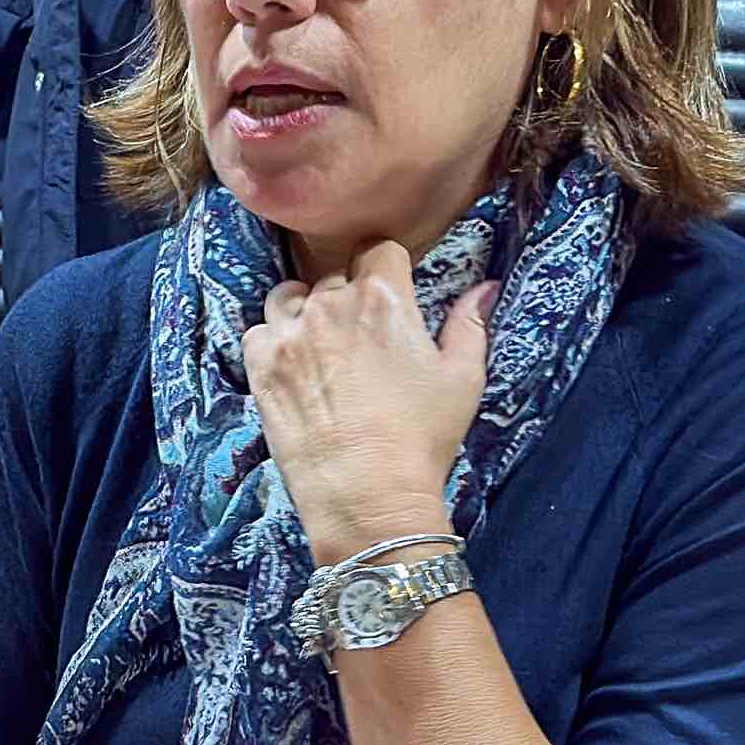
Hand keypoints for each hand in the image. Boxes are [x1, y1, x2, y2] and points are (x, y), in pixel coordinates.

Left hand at [242, 243, 494, 562]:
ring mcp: (288, 335)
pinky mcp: (260, 367)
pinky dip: (272, 340)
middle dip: (348, 296)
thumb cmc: (422, 439)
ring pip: (289, 296)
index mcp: (383, 299)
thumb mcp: (462, 378)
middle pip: (335, 276)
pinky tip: (292, 365)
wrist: (367, 495)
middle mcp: (329, 306)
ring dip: (304, 310)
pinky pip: (258, 331)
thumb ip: (470, 324)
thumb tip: (486, 286)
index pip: (379, 249)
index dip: (386, 268)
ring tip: (321, 345)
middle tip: (361, 337)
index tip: (390, 291)